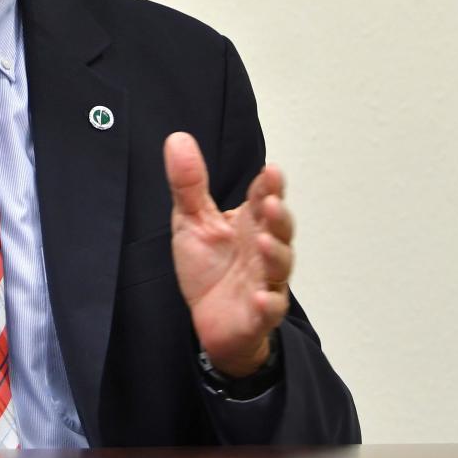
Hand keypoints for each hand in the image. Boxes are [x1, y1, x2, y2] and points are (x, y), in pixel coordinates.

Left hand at [163, 131, 293, 376]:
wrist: (209, 318)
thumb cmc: (208, 265)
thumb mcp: (191, 220)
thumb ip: (189, 183)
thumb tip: (177, 138)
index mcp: (249, 221)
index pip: (263, 197)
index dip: (270, 185)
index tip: (271, 171)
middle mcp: (263, 247)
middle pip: (280, 228)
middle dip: (279, 215)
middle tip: (270, 202)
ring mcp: (265, 280)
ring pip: (280, 265)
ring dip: (275, 254)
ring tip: (264, 242)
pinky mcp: (259, 313)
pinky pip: (269, 308)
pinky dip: (267, 303)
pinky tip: (259, 297)